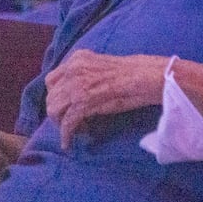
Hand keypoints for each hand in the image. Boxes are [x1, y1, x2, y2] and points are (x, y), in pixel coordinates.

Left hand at [44, 50, 166, 150]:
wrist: (151, 76)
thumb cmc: (137, 70)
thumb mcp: (105, 65)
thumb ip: (88, 74)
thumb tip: (80, 91)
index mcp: (78, 58)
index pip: (52, 79)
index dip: (55, 95)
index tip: (64, 105)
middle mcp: (73, 69)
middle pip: (51, 97)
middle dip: (58, 112)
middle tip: (70, 122)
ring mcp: (77, 85)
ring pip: (55, 110)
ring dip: (61, 124)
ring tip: (74, 131)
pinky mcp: (84, 102)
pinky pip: (67, 123)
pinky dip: (66, 135)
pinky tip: (69, 143)